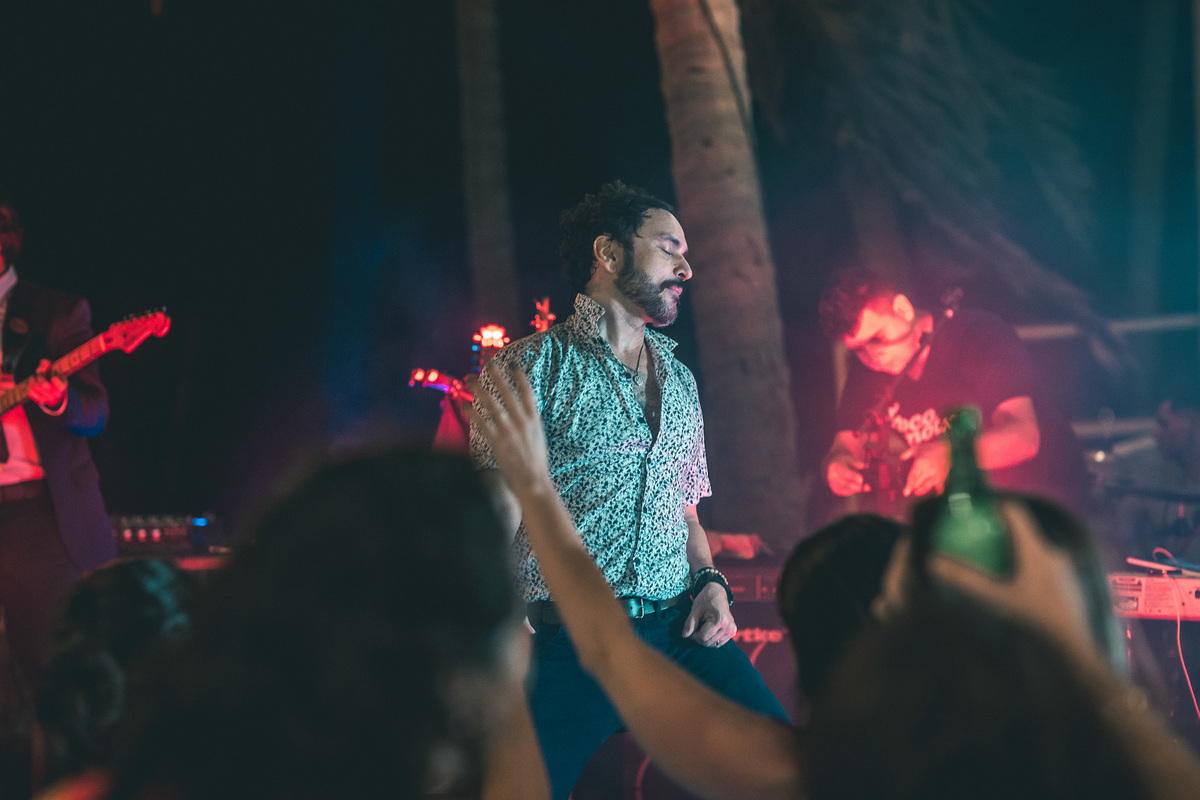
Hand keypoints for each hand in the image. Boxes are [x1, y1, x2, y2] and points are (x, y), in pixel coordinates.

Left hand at [27, 358, 65, 410]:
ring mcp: (47, 398)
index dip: (53, 372)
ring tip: (36, 376)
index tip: (54, 372)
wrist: (54, 395)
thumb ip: (48, 365)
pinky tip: (34, 381)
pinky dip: (31, 384)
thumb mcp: (53, 371)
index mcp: (61, 387)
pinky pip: (30, 390)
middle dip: (40, 375)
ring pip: (35, 386)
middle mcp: (55, 395)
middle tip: (40, 372)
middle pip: (43, 384)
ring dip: (34, 378)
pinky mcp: (38, 400)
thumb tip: (43, 361)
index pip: (54, 378)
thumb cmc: (53, 380)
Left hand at [466, 362, 552, 500]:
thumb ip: (529, 423)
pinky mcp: (497, 441)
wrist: (534, 482)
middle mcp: (521, 421)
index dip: (519, 376)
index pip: (527, 391)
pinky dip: (471, 411)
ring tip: (469, 377)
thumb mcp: (538, 437)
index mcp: (534, 419)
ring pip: (491, 403)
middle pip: (506, 392)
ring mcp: (508, 431)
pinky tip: (463, 402)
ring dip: (478, 388)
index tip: (512, 364)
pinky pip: (481, 422)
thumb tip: (522, 412)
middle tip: (487, 361)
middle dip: (496, 375)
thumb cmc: (536, 462)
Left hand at [682, 582, 735, 646]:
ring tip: (703, 625)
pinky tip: (710, 629)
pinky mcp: (732, 632)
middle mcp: (728, 627)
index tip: (691, 627)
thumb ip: (690, 623)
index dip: (693, 635)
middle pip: (708, 643)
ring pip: (713, 644)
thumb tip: (684, 636)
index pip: (703, 637)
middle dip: (698, 637)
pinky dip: (711, 638)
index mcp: (720, 620)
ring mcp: (732, 630)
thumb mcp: (695, 610)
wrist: (717, 593)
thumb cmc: (705, 600)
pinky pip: (718, 643)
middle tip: (696, 626)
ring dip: (705, 638)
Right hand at [826, 453, 867, 495]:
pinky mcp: (835, 489)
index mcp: (835, 467)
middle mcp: (832, 476)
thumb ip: (856, 462)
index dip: (853, 477)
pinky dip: (852, 491)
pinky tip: (859, 489)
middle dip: (856, 486)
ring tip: (866, 488)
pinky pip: (844, 492)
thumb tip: (864, 466)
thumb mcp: (849, 458)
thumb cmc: (843, 462)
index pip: (844, 473)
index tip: (861, 479)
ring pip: (845, 489)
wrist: (831, 467)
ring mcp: (832, 483)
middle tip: (867, 487)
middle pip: (844, 483)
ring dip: (856, 490)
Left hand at [901, 438, 949, 496]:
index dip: (909, 486)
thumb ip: (907, 454)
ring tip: (917, 492)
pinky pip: (940, 488)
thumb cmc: (928, 447)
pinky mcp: (943, 477)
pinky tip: (933, 492)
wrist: (944, 446)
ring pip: (927, 487)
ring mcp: (936, 474)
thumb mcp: (916, 448)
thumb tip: (901, 459)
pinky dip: (936, 491)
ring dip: (922, 491)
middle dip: (914, 488)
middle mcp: (928, 470)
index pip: (913, 477)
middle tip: (911, 490)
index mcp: (920, 463)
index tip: (906, 493)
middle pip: (918, 484)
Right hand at [927, 500, 1094, 660]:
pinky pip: (1042, 568)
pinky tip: (1014, 587)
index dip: (994, 503)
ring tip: (994, 564)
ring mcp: (1063, 569)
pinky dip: (1025, 570)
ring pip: (1034, 550)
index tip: (974, 508)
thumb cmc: (1034, 621)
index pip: (1014, 511)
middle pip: (1023, 530)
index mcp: (1035, 549)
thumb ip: (963, 580)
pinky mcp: (1068, 586)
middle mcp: (1052, 552)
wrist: (1074, 651)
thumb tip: (932, 562)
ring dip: (1014, 552)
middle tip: (978, 538)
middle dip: (1000, 531)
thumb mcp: (994, 599)